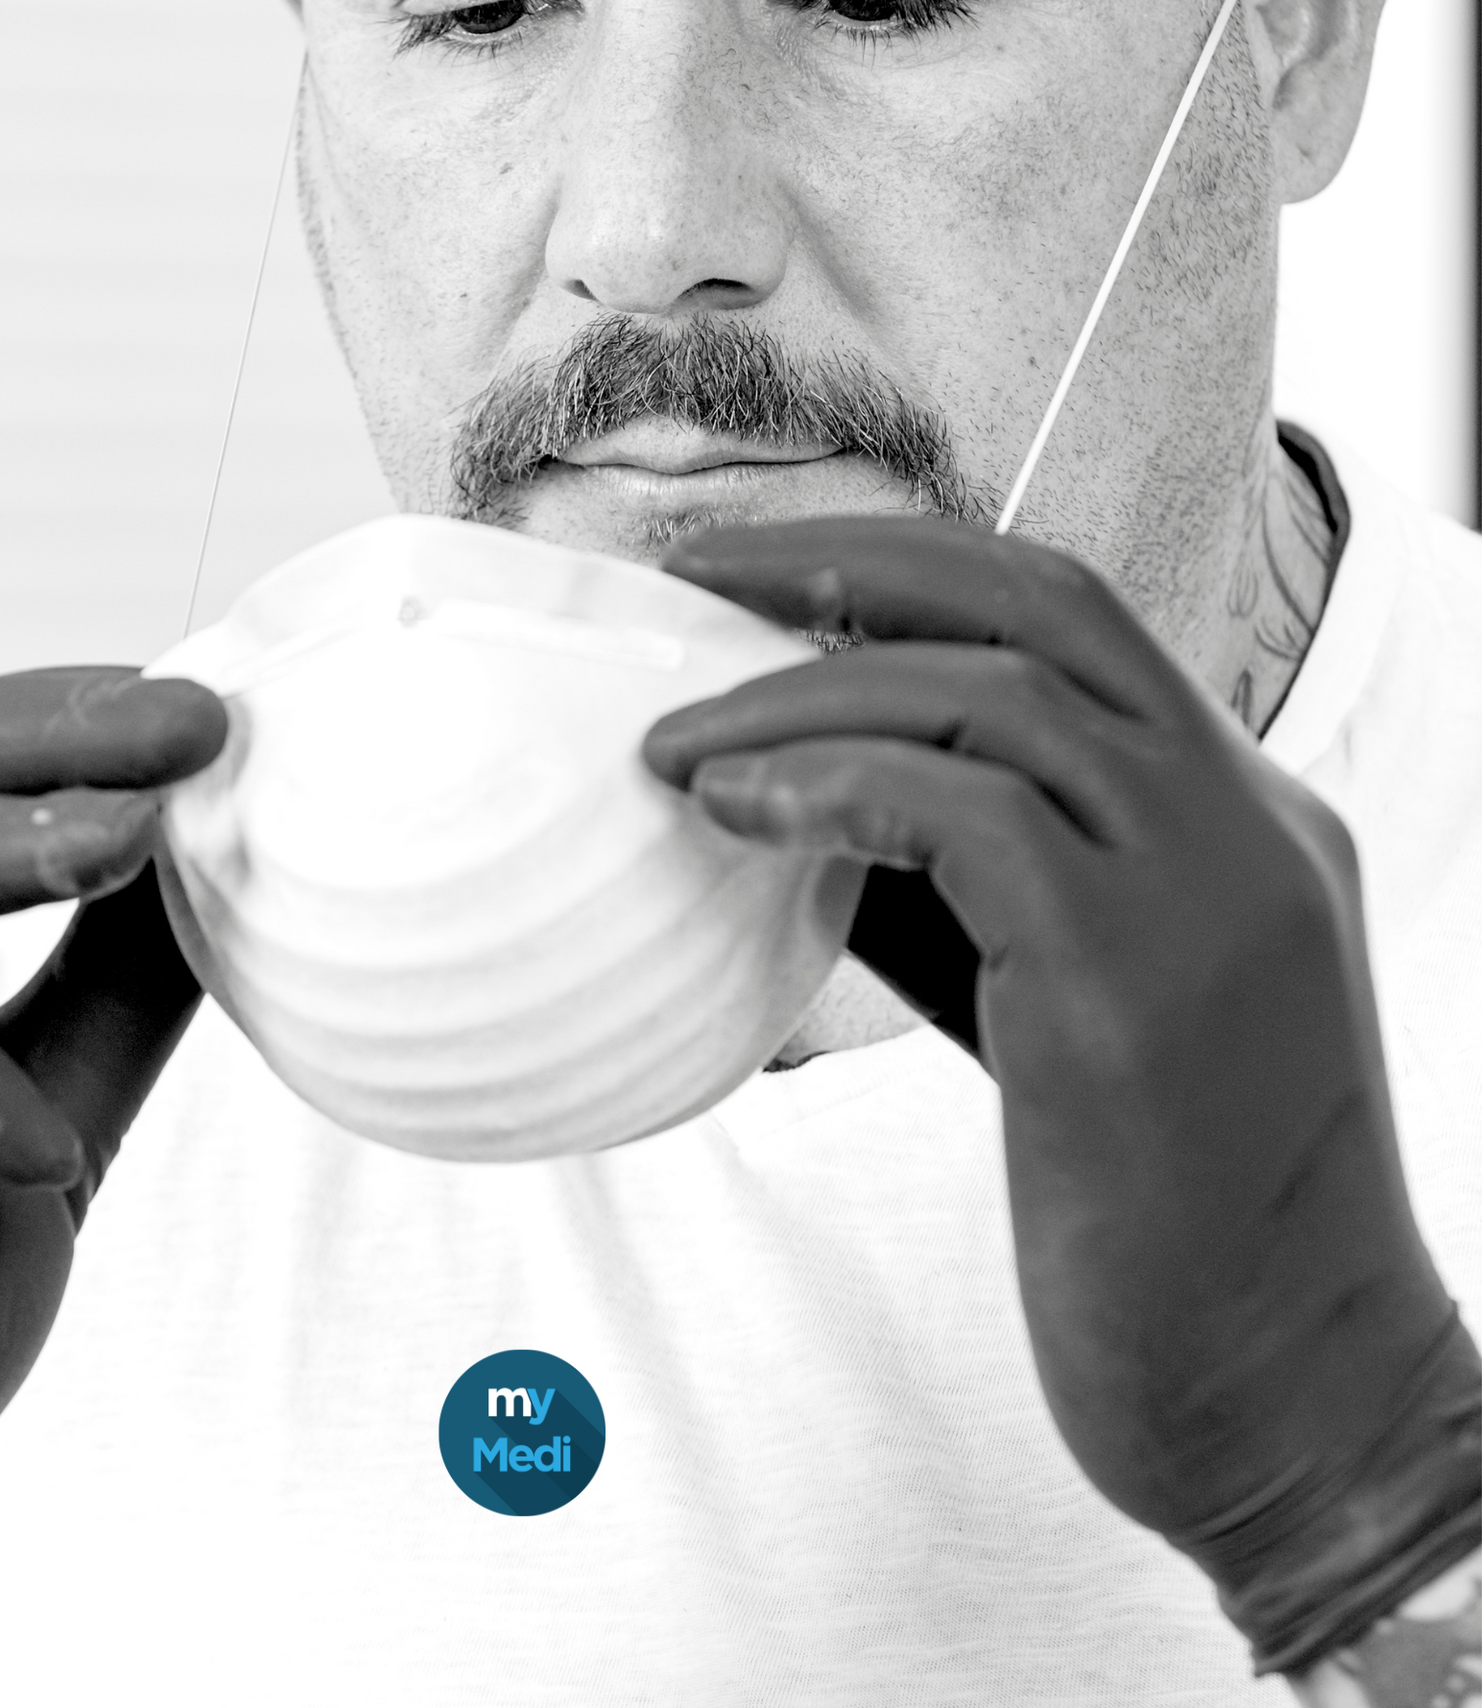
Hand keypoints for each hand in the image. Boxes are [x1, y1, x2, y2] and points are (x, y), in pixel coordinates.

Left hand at [644, 517, 1479, 1673]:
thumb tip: (800, 807)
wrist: (1297, 1407)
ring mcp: (1205, 885)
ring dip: (802, 695)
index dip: (906, 576)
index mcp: (1235, 814)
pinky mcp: (1137, 977)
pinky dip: (830, 787)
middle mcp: (1241, 818)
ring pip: (989, 695)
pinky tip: (733, 814)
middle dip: (848, 561)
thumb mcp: (1069, 1007)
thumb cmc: (1165, 1220)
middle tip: (692, 578)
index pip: (1068, 622)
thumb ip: (971, 894)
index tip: (763, 585)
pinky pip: (965, 814)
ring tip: (672, 745)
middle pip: (1039, 599)